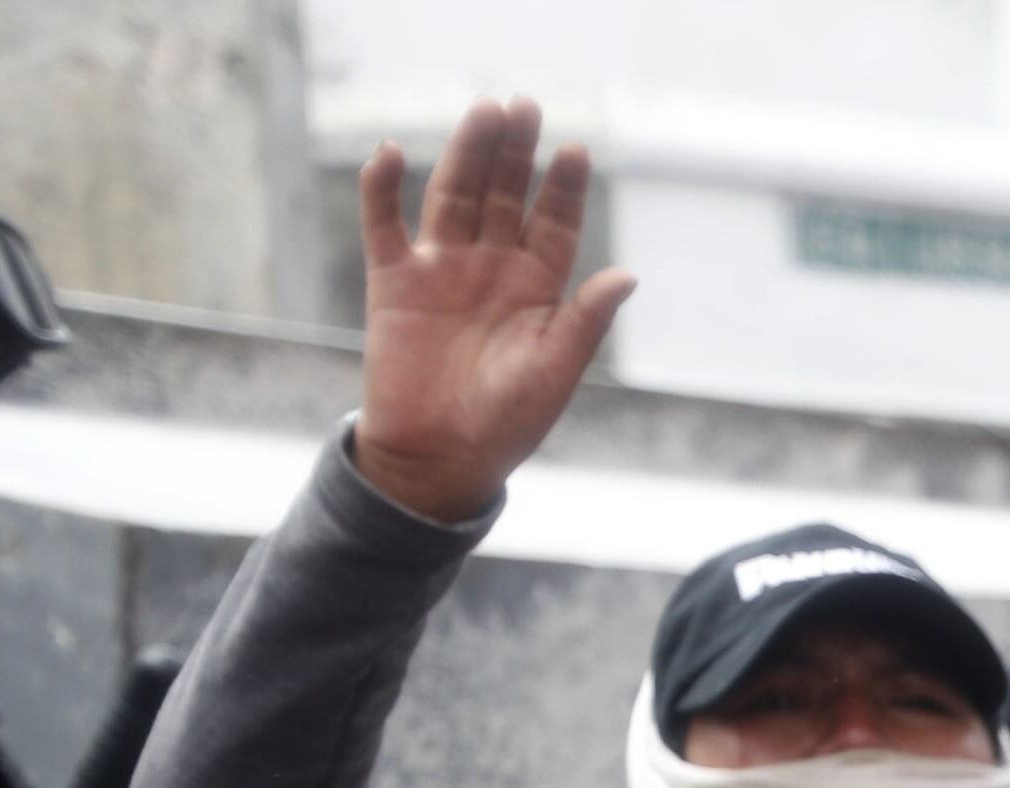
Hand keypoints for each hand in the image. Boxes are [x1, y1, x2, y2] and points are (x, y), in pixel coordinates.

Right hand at [350, 99, 634, 523]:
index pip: (554, 223)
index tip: (576, 150)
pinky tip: (388, 153)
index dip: (563, 188)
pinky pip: (384, 225)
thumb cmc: (506, 422)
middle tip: (523, 106)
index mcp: (538, 288)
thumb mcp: (554, 372)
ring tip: (482, 111)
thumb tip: (627, 274)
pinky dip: (381, 189)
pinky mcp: (394, 281)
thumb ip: (585, 321)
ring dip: (465, 154)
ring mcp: (442, 269)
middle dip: (514, 153)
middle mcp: (491, 267)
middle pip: (503, 195)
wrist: (441, 458)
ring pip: (452, 196)